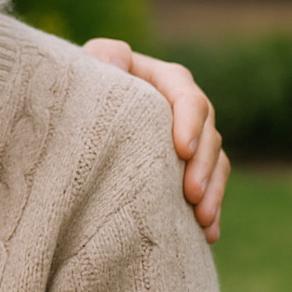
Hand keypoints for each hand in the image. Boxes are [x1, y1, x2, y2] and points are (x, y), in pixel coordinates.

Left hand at [83, 39, 229, 242]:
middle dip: (204, 165)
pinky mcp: (187, 168)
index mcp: (164, 79)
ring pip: (215, 163)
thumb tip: (118, 58)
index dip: (190, 122)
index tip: (182, 149)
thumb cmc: (82, 85)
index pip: (188, 96)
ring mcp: (188, 139)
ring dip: (214, 192)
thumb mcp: (87, 66)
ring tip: (202, 219)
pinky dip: (211, 209)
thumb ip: (103, 57)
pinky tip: (207, 234)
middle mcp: (183, 109)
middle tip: (192, 194)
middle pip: (209, 133)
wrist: (76, 114)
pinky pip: (210, 187)